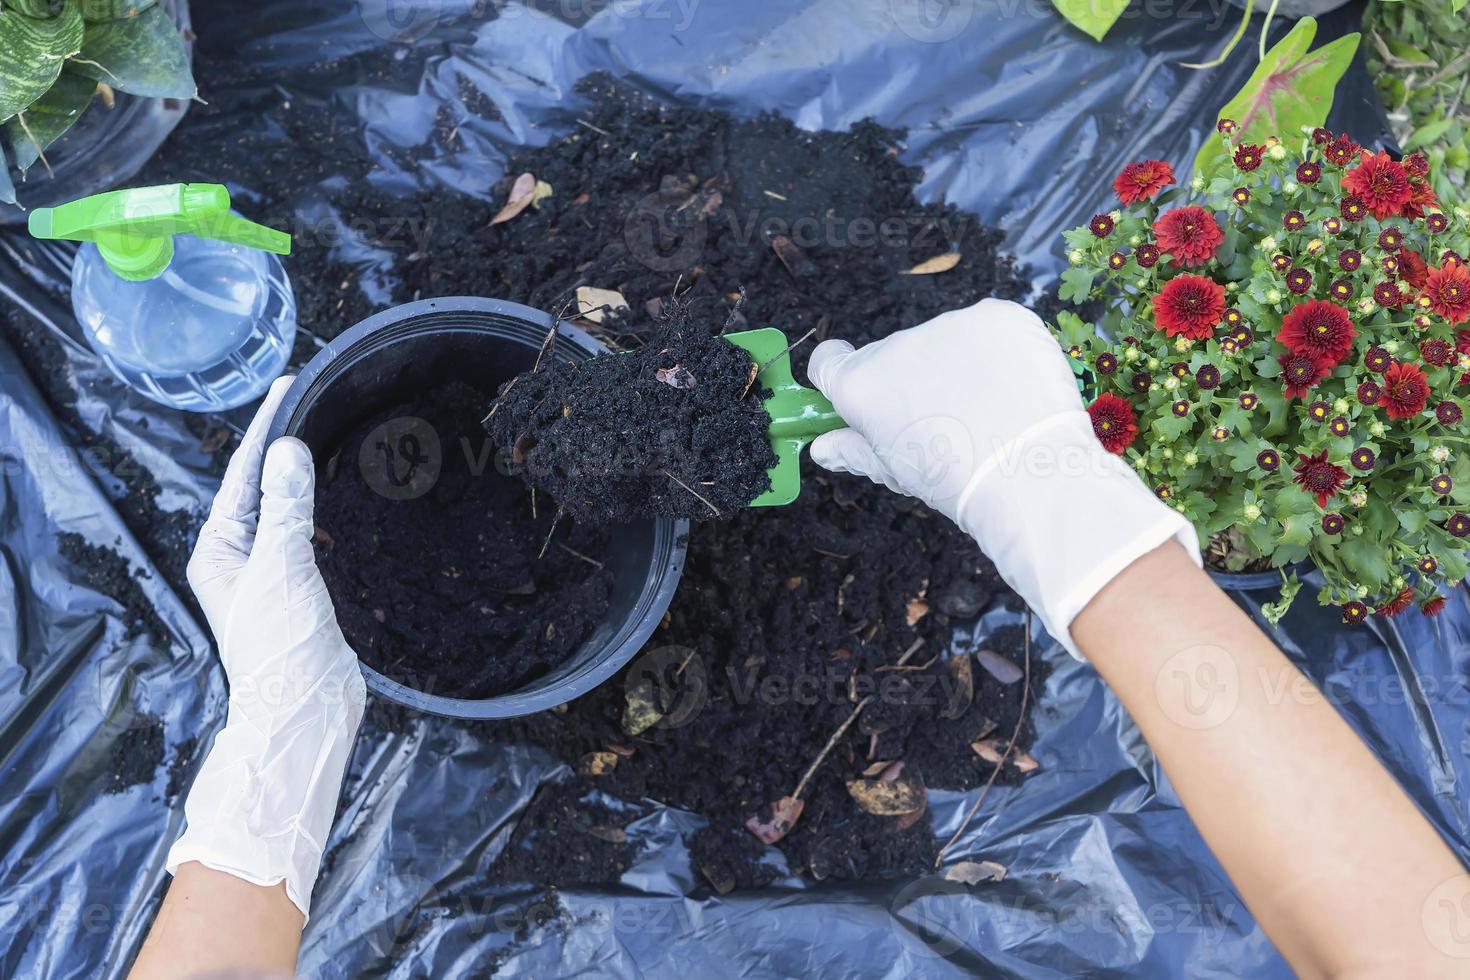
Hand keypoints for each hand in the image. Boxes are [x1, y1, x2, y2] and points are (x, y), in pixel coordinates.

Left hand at [168, 376, 363, 919]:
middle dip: (283, 445)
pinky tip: (343, 499)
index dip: (266, 427)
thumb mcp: (283, 566)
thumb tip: (288, 448)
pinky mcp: (302, 591)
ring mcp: (271, 574)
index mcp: (219, 548)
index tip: (290, 384)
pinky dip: (324, 511)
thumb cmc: (282, 643)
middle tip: (315, 399)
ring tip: (331, 435)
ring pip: (287, 510)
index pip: (242, 473)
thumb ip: (287, 506)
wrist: (304, 708)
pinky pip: (310, 536)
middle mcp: (239, 557)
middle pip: (261, 488)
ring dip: (304, 477)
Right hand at [807, 298, 1199, 655]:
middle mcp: (897, 345)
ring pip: (944, 340)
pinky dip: (999, 350)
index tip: (867, 396)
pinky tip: (1011, 387)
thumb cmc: (956, 482)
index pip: (829, 360)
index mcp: (860, 384)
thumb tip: (823, 447)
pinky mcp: (998, 315)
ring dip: (957, 363)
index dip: (842, 377)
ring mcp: (950, 324)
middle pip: (893, 353)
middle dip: (911, 378)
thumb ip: (854, 450)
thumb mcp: (896, 473)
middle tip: (944, 420)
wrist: (1029, 474)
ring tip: (987, 408)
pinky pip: (989, 328)